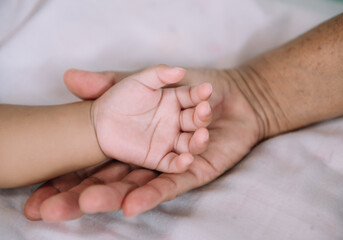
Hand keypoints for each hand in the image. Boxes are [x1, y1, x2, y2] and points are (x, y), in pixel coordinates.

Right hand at [24, 65, 261, 220]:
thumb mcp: (149, 80)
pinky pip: (171, 184)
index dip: (67, 180)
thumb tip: (70, 78)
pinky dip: (154, 192)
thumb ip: (113, 81)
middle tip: (52, 211)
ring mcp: (167, 165)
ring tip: (87, 203)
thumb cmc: (192, 86)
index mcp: (133, 141)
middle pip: (111, 181)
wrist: (234, 95)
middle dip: (83, 194)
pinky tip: (133, 204)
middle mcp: (145, 157)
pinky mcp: (191, 171)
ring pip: (135, 186)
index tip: (38, 197)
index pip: (95, 164)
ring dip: (112, 196)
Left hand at [92, 65, 212, 172]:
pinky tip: (187, 159)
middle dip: (202, 116)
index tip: (207, 89)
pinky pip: (173, 163)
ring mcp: (169, 141)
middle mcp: (175, 122)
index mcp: (173, 102)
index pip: (192, 97)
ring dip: (199, 141)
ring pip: (190, 143)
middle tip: (204, 109)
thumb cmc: (120, 97)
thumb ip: (159, 74)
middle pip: (195, 121)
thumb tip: (180, 70)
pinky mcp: (158, 158)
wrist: (98, 122)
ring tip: (202, 135)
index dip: (200, 94)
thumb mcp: (140, 81)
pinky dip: (181, 163)